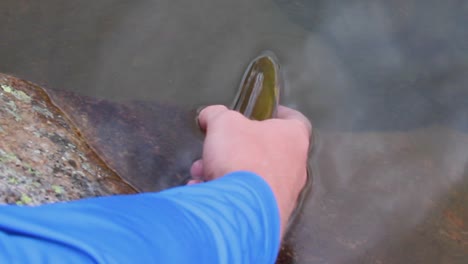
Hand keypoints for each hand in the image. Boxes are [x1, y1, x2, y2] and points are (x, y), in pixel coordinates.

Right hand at [189, 105, 311, 235]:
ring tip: (202, 174)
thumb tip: (209, 115)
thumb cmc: (242, 157)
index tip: (260, 114)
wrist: (242, 211)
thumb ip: (217, 115)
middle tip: (215, 150)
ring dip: (226, 173)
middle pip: (265, 150)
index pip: (294, 119)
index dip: (277, 113)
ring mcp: (284, 194)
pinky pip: (246, 200)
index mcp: (293, 138)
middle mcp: (295, 167)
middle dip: (235, 150)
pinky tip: (206, 194)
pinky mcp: (270, 216)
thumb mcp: (224, 123)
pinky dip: (226, 195)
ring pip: (252, 177)